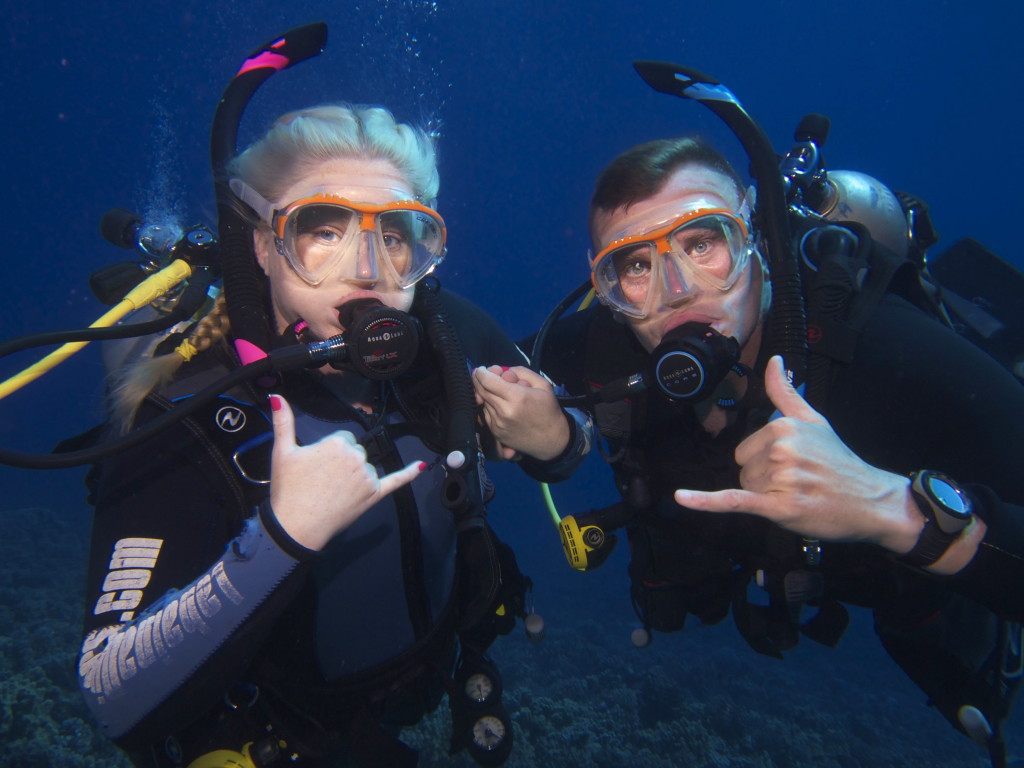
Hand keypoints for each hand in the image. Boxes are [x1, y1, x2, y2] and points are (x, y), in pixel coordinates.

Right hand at [268, 394, 423, 549]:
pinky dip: (409, 473)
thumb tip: (277, 396)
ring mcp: (368, 477)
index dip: (329, 451)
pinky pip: (396, 481)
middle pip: (356, 451)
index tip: (317, 465)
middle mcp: (357, 457)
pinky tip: (421, 465)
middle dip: (342, 462)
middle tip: (322, 480)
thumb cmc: (289, 489)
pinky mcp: (375, 495)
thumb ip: (282, 422)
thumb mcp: (282, 452)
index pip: (342, 438)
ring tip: (332, 491)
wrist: (295, 525)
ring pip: (366, 466)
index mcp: (338, 443)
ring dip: (354, 475)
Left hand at [472, 365, 569, 460]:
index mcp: (517, 397)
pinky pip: (486, 414)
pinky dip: (490, 407)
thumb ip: (521, 372)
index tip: (482, 369)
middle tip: (485, 375)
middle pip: (481, 390)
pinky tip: (502, 406)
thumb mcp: (542, 384)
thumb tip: (502, 371)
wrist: (551, 439)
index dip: (481, 372)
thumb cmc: (548, 410)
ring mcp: (498, 424)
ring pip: (483, 402)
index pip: (487, 380)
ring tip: (502, 394)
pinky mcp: (496, 433)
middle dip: (479, 380)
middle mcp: (504, 411)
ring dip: (486, 394)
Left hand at [673, 356, 920, 550]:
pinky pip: (732, 501)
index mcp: (783, 427)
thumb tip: (774, 359)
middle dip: (766, 481)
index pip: (745, 450)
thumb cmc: (839, 462)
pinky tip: (681, 498)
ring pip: (747, 489)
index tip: (794, 466)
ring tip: (801, 494)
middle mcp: (780, 450)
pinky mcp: (779, 507)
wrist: (872, 501)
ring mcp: (780, 479)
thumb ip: (784, 392)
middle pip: (744, 469)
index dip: (765, 462)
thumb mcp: (813, 419)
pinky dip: (704, 502)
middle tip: (800, 483)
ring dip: (769, 497)